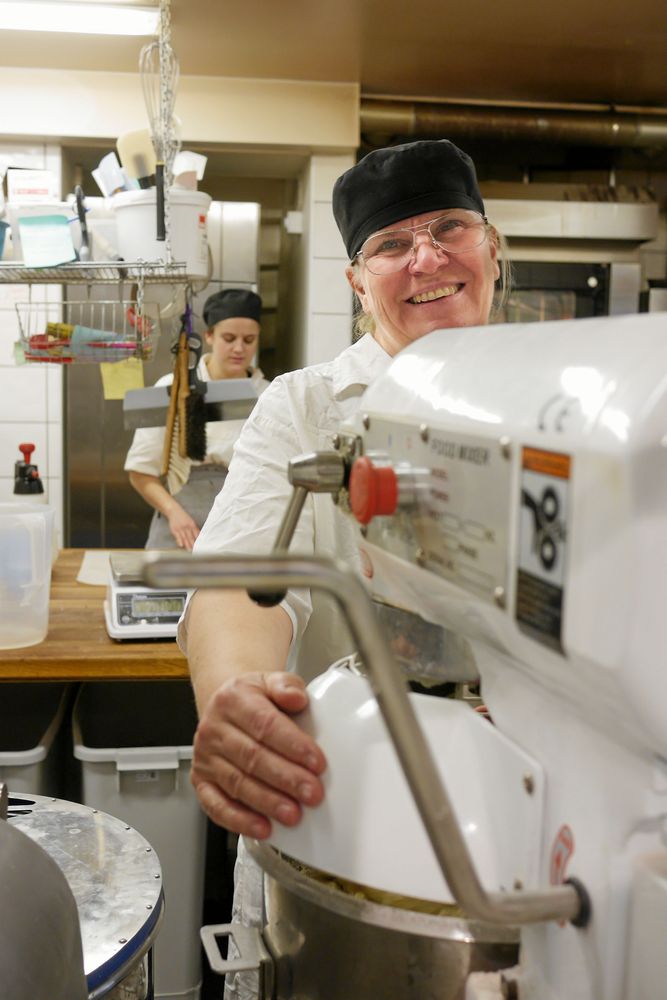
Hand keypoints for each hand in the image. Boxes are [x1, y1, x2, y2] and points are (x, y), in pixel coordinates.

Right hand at [167, 505, 199, 549]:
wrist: (174, 511)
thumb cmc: (184, 517)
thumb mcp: (191, 521)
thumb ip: (195, 529)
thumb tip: (200, 536)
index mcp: (192, 524)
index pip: (197, 534)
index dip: (199, 540)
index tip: (201, 546)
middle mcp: (187, 527)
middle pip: (191, 537)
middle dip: (194, 544)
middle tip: (196, 550)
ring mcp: (180, 528)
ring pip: (185, 538)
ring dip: (187, 544)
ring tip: (190, 550)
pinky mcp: (174, 530)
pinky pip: (177, 536)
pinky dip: (179, 541)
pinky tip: (181, 545)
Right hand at [190, 671, 326, 838]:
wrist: (225, 706)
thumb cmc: (253, 698)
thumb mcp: (271, 681)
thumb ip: (287, 686)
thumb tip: (296, 697)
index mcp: (233, 699)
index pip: (264, 724)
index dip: (292, 745)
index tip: (317, 762)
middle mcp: (214, 728)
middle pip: (252, 757)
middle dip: (286, 778)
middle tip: (312, 792)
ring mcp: (205, 757)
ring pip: (237, 783)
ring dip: (267, 802)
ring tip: (293, 814)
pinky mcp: (201, 781)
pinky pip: (216, 805)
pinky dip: (239, 820)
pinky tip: (262, 827)